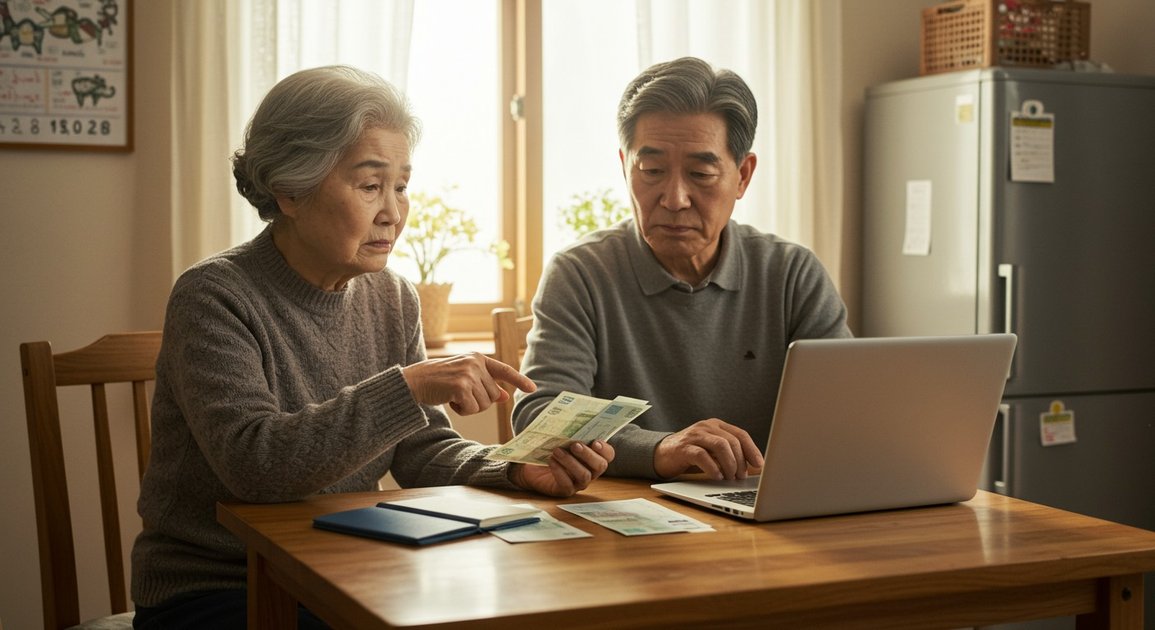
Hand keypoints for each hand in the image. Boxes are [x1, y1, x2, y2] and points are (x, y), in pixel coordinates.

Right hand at [402, 352, 535, 414]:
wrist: (414, 381)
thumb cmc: (438, 381)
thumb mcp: (464, 378)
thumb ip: (485, 385)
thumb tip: (504, 396)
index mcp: (478, 358)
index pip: (504, 369)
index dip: (519, 380)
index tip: (532, 388)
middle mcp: (475, 363)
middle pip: (493, 395)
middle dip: (478, 402)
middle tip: (459, 395)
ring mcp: (468, 374)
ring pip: (484, 404)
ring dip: (469, 407)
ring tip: (453, 396)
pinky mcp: (461, 386)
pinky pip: (472, 409)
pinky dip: (462, 411)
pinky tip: (450, 400)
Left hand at [509, 440, 614, 496]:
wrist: (532, 467)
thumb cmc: (550, 449)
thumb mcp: (561, 438)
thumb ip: (570, 432)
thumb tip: (570, 418)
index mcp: (593, 455)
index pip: (608, 455)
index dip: (605, 449)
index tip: (595, 442)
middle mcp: (590, 470)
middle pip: (600, 466)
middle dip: (588, 455)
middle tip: (575, 445)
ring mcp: (579, 482)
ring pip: (584, 475)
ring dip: (571, 462)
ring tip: (557, 451)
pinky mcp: (565, 490)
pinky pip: (567, 484)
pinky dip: (559, 472)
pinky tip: (551, 461)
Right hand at [653, 419, 763, 479]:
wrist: (661, 454)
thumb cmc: (690, 454)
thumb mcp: (711, 450)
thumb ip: (728, 454)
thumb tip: (751, 468)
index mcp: (716, 425)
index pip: (740, 434)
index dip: (752, 450)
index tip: (759, 465)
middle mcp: (706, 427)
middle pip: (732, 441)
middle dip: (740, 461)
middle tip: (741, 476)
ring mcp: (694, 436)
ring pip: (720, 445)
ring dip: (729, 464)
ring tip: (730, 477)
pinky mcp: (683, 448)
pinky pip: (702, 455)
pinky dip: (712, 467)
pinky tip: (716, 476)